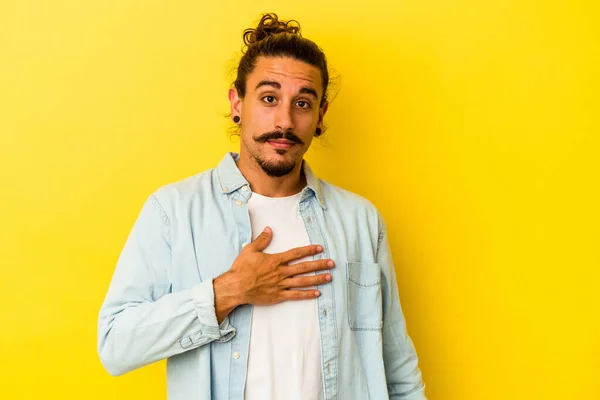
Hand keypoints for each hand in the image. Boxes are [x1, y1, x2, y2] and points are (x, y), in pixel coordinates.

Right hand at [213, 226, 334, 321]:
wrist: (236, 287)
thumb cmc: (241, 268)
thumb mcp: (249, 250)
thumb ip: (261, 240)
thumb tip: (269, 229)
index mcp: (275, 260)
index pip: (296, 253)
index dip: (309, 250)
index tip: (320, 248)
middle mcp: (281, 272)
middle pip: (304, 267)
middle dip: (319, 264)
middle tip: (331, 263)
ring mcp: (281, 285)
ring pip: (303, 281)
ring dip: (317, 279)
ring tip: (329, 277)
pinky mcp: (278, 296)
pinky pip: (296, 295)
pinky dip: (307, 294)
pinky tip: (317, 293)